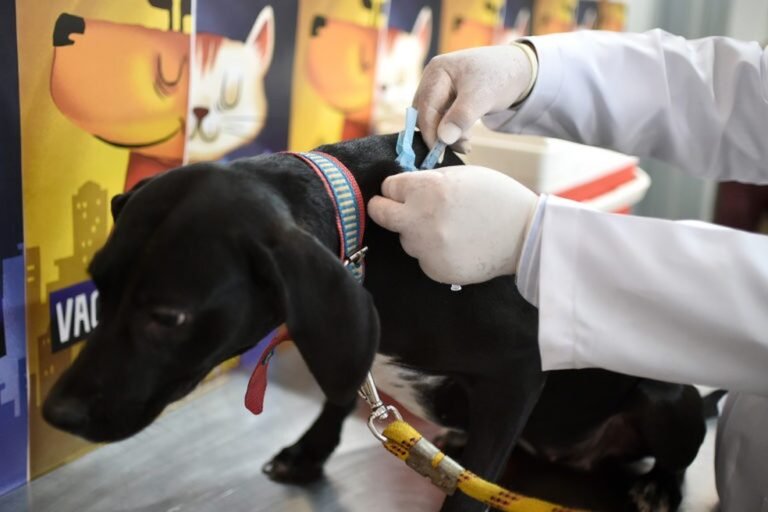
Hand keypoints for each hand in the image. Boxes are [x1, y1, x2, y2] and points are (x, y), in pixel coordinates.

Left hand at [368, 165, 539, 284]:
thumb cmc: (497, 198)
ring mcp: (427, 248)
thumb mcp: (462, 175)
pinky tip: (456, 246)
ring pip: (405, 239)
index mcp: (427, 189)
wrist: (525, 235)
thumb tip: (404, 187)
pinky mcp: (435, 270)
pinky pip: (423, 259)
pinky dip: (434, 254)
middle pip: (380, 214)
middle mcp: (420, 219)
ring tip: (448, 229)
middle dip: (384, 209)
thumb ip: (430, 180)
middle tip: (390, 209)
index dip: (396, 188)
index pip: (388, 186)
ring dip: (417, 233)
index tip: (401, 192)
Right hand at [413, 44, 536, 152]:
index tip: (439, 153)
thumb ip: (461, 116)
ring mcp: (438, 89)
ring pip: (432, 120)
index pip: (425, 107)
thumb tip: (442, 139)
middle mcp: (433, 78)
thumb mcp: (482, 97)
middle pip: (425, 114)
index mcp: (437, 71)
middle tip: (463, 146)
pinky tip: (465, 138)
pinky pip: (440, 120)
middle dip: (440, 134)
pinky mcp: (445, 99)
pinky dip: (451, 132)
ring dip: (446, 135)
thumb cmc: (500, 77)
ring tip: (467, 143)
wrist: (517, 70)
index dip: (430, 132)